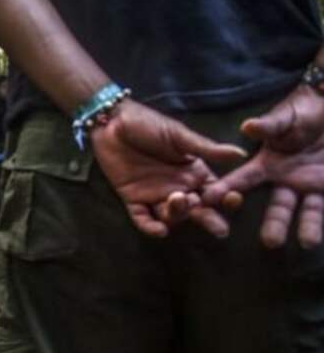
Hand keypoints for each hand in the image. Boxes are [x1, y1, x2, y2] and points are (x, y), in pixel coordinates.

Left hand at [91, 100, 246, 237]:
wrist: (111, 122)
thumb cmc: (148, 124)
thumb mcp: (179, 136)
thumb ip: (207, 149)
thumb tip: (241, 154)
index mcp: (193, 172)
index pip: (215, 191)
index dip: (225, 198)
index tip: (233, 199)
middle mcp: (178, 187)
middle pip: (197, 210)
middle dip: (209, 220)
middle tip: (218, 229)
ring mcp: (155, 195)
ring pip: (172, 216)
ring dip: (178, 214)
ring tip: (179, 200)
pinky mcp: (132, 199)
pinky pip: (142, 219)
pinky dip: (150, 227)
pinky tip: (159, 230)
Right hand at [203, 85, 323, 248]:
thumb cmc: (304, 113)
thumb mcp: (285, 119)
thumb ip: (268, 126)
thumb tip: (246, 126)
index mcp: (268, 165)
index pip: (243, 181)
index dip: (226, 190)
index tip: (207, 202)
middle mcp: (287, 181)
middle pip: (278, 208)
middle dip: (274, 225)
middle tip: (270, 243)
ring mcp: (310, 187)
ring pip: (308, 212)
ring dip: (307, 228)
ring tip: (307, 243)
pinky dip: (322, 221)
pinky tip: (321, 239)